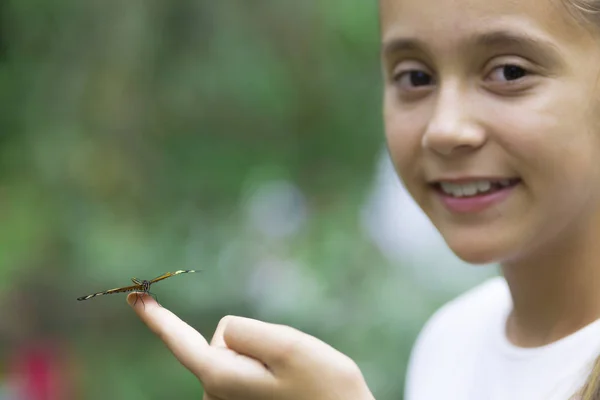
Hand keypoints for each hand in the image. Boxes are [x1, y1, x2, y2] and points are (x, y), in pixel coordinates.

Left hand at [127, 293, 374, 399]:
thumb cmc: (324, 388)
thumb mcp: (288, 345)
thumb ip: (245, 331)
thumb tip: (223, 333)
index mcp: (222, 379)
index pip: (181, 342)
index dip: (158, 317)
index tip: (135, 295)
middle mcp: (217, 395)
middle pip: (222, 340)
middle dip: (250, 340)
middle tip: (290, 365)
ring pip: (238, 353)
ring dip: (262, 356)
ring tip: (293, 378)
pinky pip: (246, 368)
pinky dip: (263, 366)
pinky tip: (289, 384)